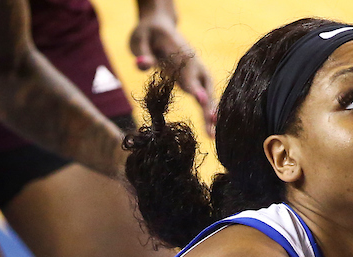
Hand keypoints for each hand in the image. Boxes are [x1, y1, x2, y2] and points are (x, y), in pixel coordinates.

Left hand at [129, 10, 215, 136]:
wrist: (160, 27)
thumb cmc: (147, 34)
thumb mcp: (140, 38)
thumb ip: (142, 52)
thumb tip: (141, 65)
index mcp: (180, 51)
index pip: (187, 71)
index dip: (193, 85)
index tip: (200, 99)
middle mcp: (194, 62)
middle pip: (203, 85)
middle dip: (208, 103)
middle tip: (212, 120)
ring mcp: (198, 71)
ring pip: (208, 93)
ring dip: (211, 112)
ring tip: (212, 133)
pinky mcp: (198, 80)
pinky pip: (206, 97)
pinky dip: (209, 111)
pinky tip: (211, 128)